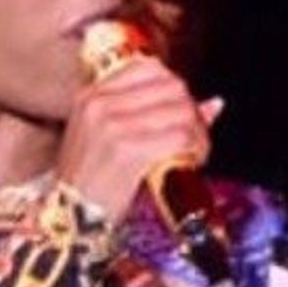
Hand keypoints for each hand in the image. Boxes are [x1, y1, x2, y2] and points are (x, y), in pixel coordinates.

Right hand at [56, 55, 223, 220]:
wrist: (71, 219)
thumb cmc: (94, 182)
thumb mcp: (109, 138)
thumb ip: (154, 115)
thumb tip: (215, 104)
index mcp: (92, 95)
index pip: (149, 68)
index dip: (176, 90)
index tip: (182, 113)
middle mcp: (99, 104)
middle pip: (171, 87)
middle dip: (192, 111)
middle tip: (195, 137)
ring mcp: (112, 126)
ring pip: (181, 111)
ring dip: (198, 133)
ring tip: (196, 152)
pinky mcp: (127, 151)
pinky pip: (180, 137)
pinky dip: (195, 148)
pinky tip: (193, 161)